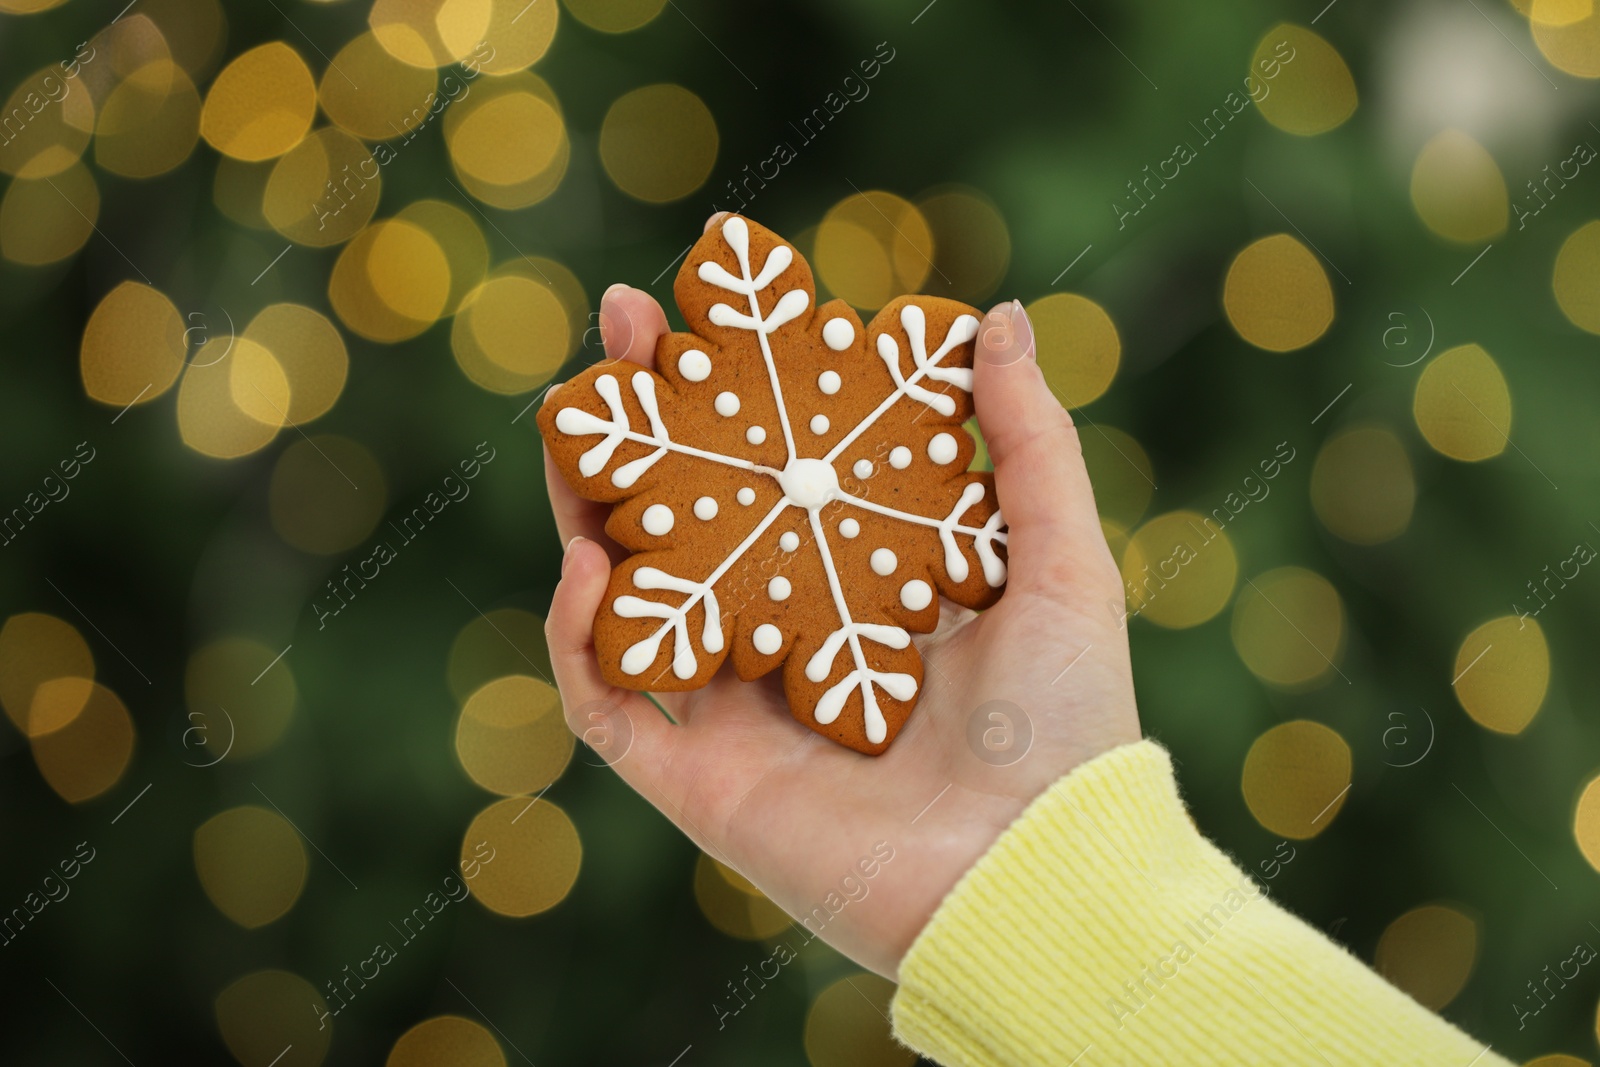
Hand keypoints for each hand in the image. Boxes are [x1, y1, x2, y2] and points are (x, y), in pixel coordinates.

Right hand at [543, 222, 1140, 978]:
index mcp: (862, 585)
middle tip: (620, 326)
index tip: (718, 300)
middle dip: (648, 420)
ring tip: (576, 414)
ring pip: (633, 593)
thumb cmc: (1067, 722)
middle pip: (690, 514)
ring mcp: (737, 709)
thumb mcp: (1059, 558)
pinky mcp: (699, 780)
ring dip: (591, 504)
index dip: (742, 388)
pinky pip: (608, 701)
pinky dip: (579, 635)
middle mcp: (788, 637)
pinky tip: (588, 561)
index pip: (778, 469)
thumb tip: (998, 317)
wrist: (1042, 871)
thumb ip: (1024, 441)